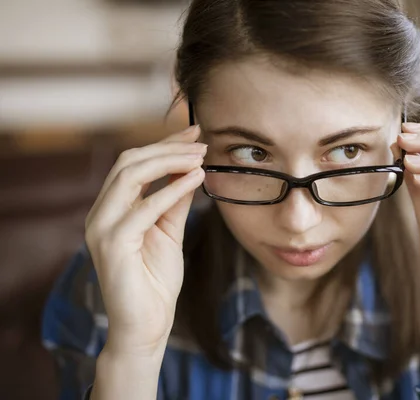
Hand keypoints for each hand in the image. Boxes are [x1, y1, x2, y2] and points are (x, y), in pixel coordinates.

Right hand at [84, 125, 205, 355]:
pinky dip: (171, 190)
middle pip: (129, 162)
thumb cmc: (156, 281)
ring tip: (200, 157)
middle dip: (168, 147)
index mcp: (112, 208)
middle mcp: (100, 213)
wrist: (147, 325)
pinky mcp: (111, 244)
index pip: (133, 163)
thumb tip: (191, 171)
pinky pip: (143, 208)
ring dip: (169, 161)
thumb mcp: (169, 232)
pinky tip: (195, 180)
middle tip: (201, 142)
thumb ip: (175, 202)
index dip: (164, 145)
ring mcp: (101, 228)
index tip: (195, 134)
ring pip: (130, 176)